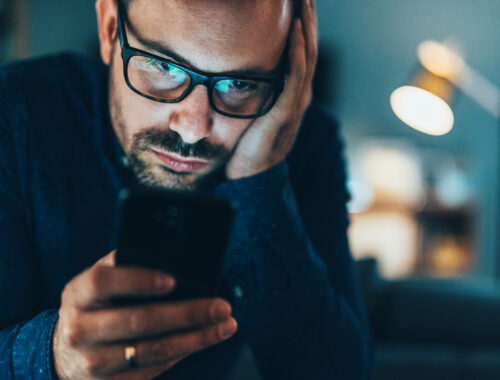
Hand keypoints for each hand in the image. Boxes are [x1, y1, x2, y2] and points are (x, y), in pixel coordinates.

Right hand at [52, 250, 236, 379]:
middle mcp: (80, 329)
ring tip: (225, 326)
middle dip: (187, 314)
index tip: (172, 280)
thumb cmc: (93, 305)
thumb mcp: (98, 280)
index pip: (103, 282)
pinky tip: (203, 340)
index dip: (138, 280)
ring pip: (152, 351)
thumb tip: (172, 254)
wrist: (64, 352)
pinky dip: (183, 354)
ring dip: (195, 339)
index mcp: (78, 294)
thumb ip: (125, 264)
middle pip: (138, 321)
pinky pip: (153, 369)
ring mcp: (92, 362)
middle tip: (221, 306)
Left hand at [225, 0, 317, 179]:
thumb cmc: (246, 144)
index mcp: (291, 93)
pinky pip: (295, 77)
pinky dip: (297, 52)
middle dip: (308, 17)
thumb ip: (254, 89)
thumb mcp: (252, 110)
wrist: (248, 177)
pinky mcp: (285, 112)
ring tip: (304, 0)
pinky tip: (295, 30)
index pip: (301, 51)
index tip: (296, 0)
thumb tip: (236, 67)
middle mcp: (298, 95)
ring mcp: (295, 103)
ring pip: (307, 57)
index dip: (302, 24)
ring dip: (306, 26)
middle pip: (308, 47)